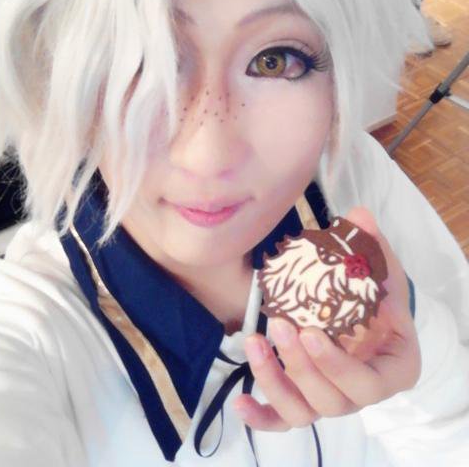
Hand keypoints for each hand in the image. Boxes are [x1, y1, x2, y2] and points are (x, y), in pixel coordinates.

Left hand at [233, 207, 420, 430]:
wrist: (367, 311)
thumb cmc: (378, 293)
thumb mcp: (380, 268)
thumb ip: (371, 244)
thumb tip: (358, 214)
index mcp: (393, 370)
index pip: (370, 385)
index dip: (338, 366)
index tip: (311, 332)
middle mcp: (361, 394)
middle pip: (332, 400)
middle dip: (301, 366)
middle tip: (281, 325)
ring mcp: (331, 401)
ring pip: (304, 412)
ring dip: (275, 381)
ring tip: (254, 344)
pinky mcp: (305, 402)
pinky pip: (283, 420)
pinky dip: (261, 417)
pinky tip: (240, 400)